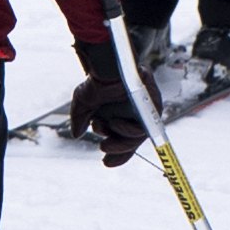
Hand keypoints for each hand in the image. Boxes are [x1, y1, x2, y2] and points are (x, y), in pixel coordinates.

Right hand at [64, 35, 149, 168]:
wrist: (105, 67)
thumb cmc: (97, 82)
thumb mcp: (83, 104)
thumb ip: (80, 119)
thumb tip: (76, 135)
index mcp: (124, 118)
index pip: (125, 142)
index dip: (118, 155)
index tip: (106, 162)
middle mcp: (137, 116)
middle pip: (133, 143)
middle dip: (118, 150)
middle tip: (103, 148)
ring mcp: (146, 111)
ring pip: (138, 138)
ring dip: (121, 142)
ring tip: (106, 137)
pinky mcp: (152, 105)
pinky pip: (144, 127)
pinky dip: (128, 130)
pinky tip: (114, 124)